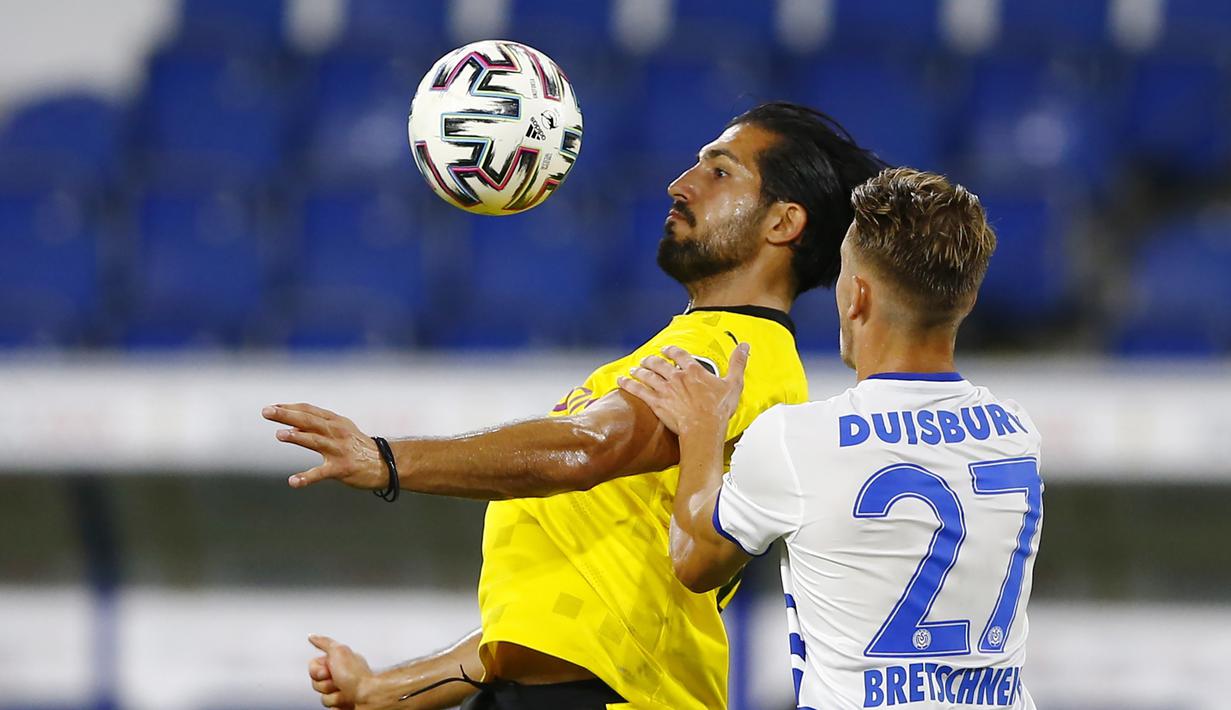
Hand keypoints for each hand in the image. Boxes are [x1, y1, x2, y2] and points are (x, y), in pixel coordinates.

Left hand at [262, 403, 384, 488]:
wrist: (386, 464)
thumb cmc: (358, 447)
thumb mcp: (342, 430)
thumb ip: (319, 427)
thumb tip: (292, 425)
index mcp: (336, 422)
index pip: (310, 410)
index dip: (291, 407)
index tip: (273, 406)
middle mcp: (337, 433)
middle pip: (309, 421)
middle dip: (287, 415)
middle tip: (267, 411)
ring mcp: (339, 450)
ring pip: (315, 441)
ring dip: (298, 437)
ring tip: (280, 434)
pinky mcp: (341, 469)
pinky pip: (321, 473)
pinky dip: (307, 477)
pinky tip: (293, 481)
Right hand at [308, 635, 372, 708]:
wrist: (370, 696)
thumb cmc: (357, 676)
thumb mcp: (338, 651)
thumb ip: (324, 642)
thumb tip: (313, 636)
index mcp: (338, 662)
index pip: (313, 667)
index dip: (317, 671)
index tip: (328, 670)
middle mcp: (340, 676)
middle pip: (316, 683)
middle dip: (325, 685)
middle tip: (338, 682)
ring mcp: (342, 691)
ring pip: (322, 698)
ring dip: (333, 696)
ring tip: (346, 693)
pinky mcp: (343, 705)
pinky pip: (330, 708)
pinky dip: (338, 706)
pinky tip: (347, 702)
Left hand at [618, 344, 748, 436]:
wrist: (704, 428)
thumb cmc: (718, 409)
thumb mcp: (734, 383)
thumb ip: (738, 363)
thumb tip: (745, 346)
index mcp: (693, 370)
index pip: (679, 354)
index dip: (671, 350)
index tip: (667, 349)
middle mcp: (676, 377)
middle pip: (659, 363)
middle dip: (652, 359)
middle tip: (647, 358)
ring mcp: (664, 389)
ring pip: (647, 374)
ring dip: (639, 370)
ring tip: (634, 368)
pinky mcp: (656, 402)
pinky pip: (638, 390)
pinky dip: (628, 384)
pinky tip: (621, 381)